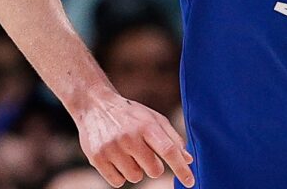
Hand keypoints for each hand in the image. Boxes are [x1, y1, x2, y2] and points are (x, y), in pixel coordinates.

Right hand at [74, 91, 194, 187]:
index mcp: (147, 126)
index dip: (181, 168)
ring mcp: (112, 148)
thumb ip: (172, 139)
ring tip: (128, 154)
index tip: (190, 182)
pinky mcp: (97, 158)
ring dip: (136, 170)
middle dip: (154, 167)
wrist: (96, 106)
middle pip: (154, 170)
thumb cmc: (131, 114)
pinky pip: (117, 182)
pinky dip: (120, 176)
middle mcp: (130, 137)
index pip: (169, 150)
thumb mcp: (154, 119)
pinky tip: (117, 159)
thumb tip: (188, 160)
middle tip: (145, 154)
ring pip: (135, 177)